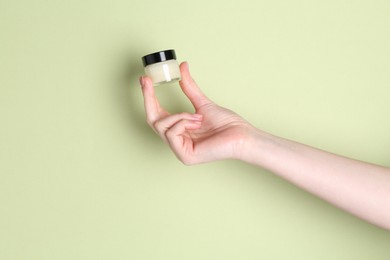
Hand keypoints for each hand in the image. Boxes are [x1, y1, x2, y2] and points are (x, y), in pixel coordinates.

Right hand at [140, 62, 254, 164]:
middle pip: (152, 121)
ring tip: (197, 117)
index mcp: (180, 130)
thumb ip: (189, 88)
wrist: (241, 135)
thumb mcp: (202, 103)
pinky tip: (197, 123)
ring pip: (161, 125)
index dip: (148, 97)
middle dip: (148, 99)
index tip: (144, 79)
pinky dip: (183, 122)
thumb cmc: (227, 124)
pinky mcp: (184, 156)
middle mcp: (177, 141)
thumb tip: (182, 67)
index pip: (157, 115)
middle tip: (146, 81)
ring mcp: (179, 150)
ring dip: (179, 115)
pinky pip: (171, 133)